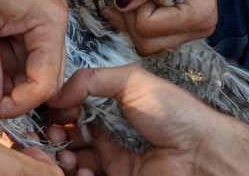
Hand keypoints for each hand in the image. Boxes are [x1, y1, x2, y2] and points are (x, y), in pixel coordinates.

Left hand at [0, 0, 67, 117]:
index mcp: (51, 24)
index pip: (46, 81)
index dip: (19, 104)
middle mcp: (54, 23)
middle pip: (44, 75)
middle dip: (15, 95)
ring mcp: (41, 19)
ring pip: (30, 65)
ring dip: (6, 80)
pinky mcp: (26, 16)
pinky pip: (20, 50)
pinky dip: (2, 63)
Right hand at [45, 66, 248, 175]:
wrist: (200, 150)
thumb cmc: (173, 112)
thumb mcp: (132, 81)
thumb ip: (92, 80)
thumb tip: (57, 93)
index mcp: (116, 106)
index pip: (75, 109)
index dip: (58, 111)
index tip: (48, 111)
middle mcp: (113, 133)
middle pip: (70, 138)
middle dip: (54, 137)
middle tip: (51, 136)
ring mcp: (115, 160)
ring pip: (74, 161)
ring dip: (61, 157)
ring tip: (64, 153)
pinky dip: (78, 174)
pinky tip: (82, 169)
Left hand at [103, 0, 227, 54]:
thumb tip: (121, 3)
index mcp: (200, 14)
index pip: (148, 27)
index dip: (136, 6)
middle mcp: (200, 29)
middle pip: (147, 43)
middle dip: (132, 18)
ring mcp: (192, 32)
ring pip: (147, 44)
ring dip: (133, 21)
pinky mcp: (182, 30)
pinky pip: (152, 38)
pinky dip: (137, 23)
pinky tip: (133, 3)